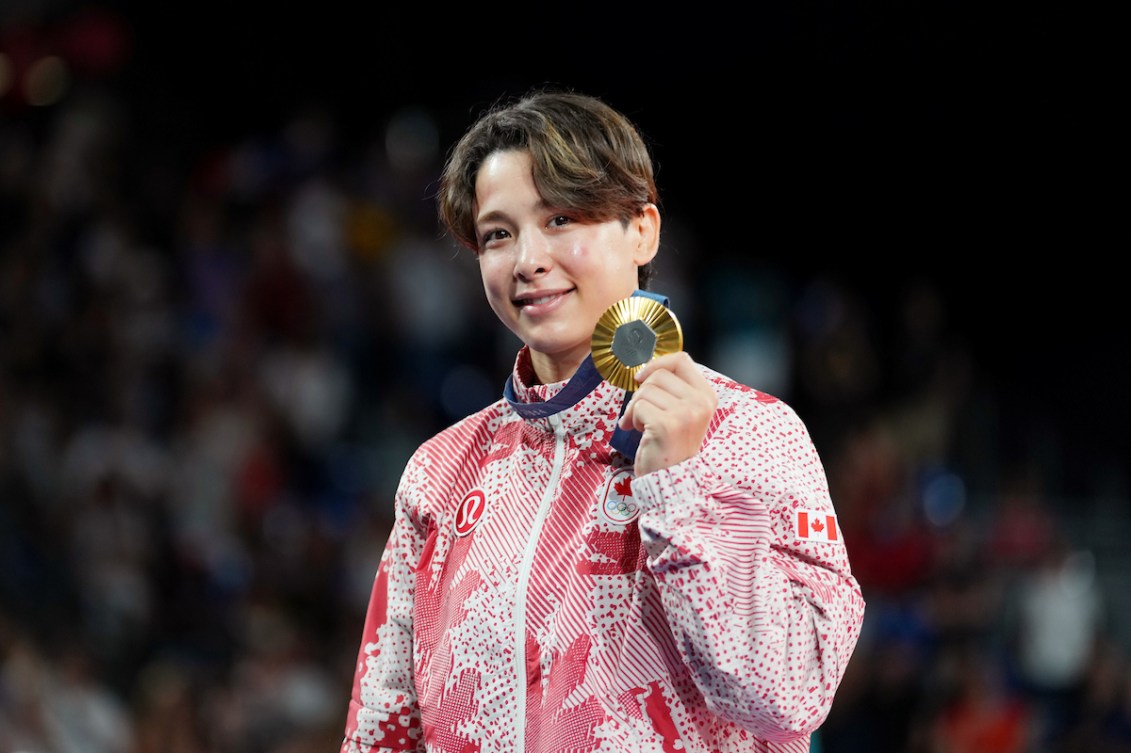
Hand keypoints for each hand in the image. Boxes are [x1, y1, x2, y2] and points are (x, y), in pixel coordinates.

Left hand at [618, 352, 717, 475]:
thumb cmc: (670, 445)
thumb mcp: (681, 412)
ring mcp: (686, 413)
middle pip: (658, 375)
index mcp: (707, 396)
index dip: (657, 364)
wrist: (671, 479)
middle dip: (642, 393)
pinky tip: (641, 433)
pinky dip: (632, 419)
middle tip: (644, 414)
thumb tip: (645, 369)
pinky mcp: (667, 425)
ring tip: (645, 426)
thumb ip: (672, 389)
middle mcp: (700, 403)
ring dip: (636, 408)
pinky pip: (638, 407)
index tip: (642, 378)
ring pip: (645, 390)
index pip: (681, 359)